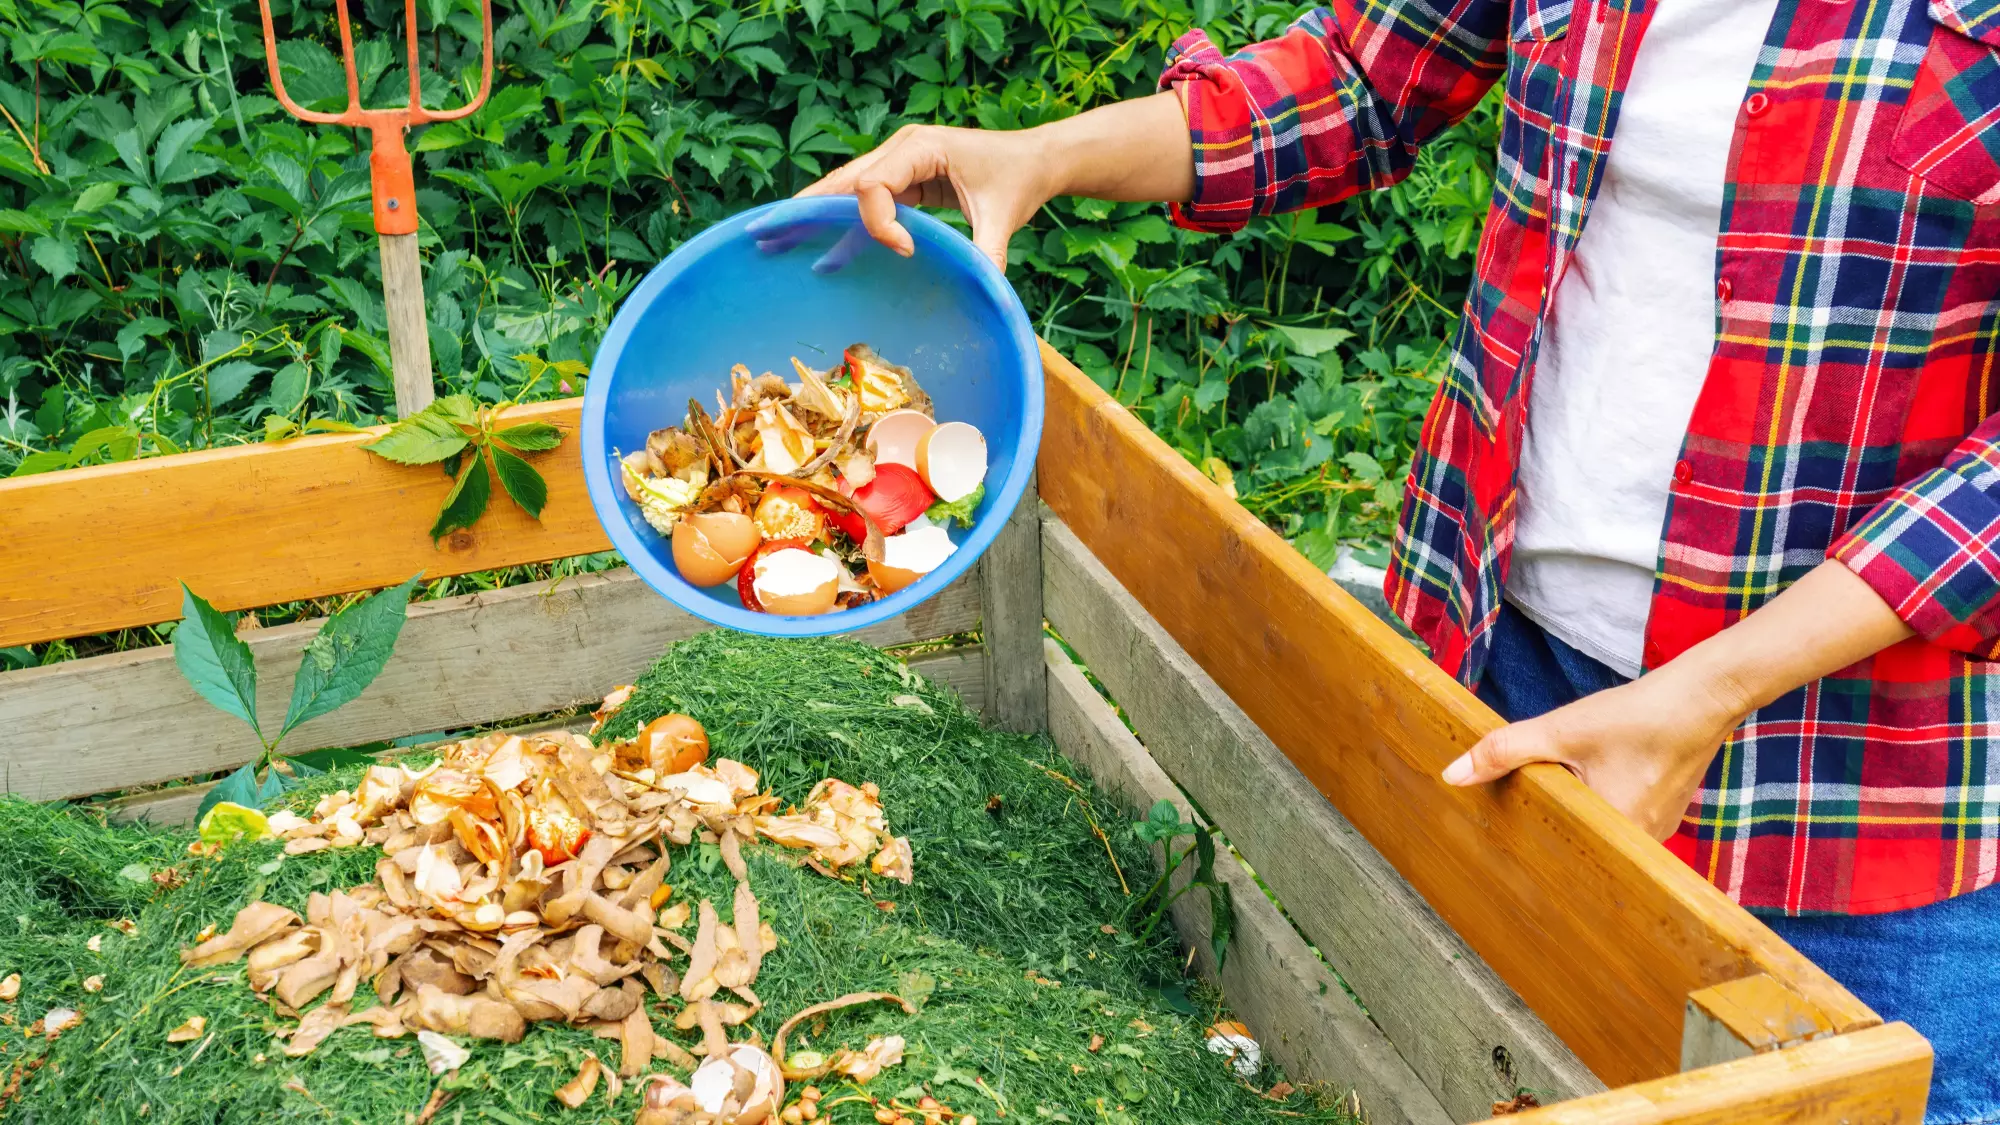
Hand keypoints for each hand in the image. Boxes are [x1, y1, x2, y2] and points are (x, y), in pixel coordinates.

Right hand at [797, 124, 1057, 271]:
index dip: (877, 220)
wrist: (1034, 161)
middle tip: (767, 234)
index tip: (907, 251)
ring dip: (815, 217)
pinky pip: (866, 205)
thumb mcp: (1003, 216)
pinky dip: (844, 229)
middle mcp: (901, 151)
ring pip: (847, 192)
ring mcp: (899, 165)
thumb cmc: (1018, 179)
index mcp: (920, 147)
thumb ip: (987, 253)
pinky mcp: (904, 183)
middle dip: (807, 210)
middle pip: (843, 180)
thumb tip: (983, 295)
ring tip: (773, 243)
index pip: (873, 181)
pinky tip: (822, 259)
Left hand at [1441, 663, 1749, 838]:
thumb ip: (1504, 751)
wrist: (1701, 697)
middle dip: (1545, 831)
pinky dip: (1596, 803)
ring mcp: (1654, 832)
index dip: (1526, 851)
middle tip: (1505, 831)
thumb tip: (1453, 775)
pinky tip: (1579, 786)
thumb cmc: (1637, 717)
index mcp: (1612, 835)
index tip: (1496, 856)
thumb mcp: (1560, 731)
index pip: (1556, 857)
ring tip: (1537, 806)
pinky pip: (1617, 818)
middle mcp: (1639, 845)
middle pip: (1575, 843)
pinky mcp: (1662, 813)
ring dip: (1572, 814)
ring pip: (1596, 829)